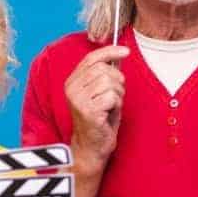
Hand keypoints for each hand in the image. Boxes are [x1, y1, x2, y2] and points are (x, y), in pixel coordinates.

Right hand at [64, 46, 128, 173]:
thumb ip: (103, 74)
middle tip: (113, 97)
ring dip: (117, 95)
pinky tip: (108, 114)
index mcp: (72, 82)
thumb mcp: (98, 92)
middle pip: (104, 70)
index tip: (126, 51)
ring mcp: (78, 100)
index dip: (110, 52)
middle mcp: (71, 89)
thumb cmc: (99, 118)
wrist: (92, 145)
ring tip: (110, 107)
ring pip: (110, 83)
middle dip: (117, 81)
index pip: (91, 59)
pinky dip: (116, 105)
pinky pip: (112, 97)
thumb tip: (118, 54)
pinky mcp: (87, 110)